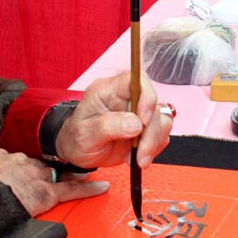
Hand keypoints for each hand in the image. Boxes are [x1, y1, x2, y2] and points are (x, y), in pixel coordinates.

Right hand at [0, 148, 108, 216]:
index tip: (26, 171)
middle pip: (39, 165)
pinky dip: (88, 189)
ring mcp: (35, 177)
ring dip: (72, 174)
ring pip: (58, 173)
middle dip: (49, 170)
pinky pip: (71, 190)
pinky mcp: (46, 193)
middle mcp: (21, 163)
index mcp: (0, 159)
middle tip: (60, 170)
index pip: (17, 161)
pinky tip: (101, 187)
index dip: (24, 168)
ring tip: (86, 172)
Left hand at [54, 72, 172, 168]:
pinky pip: (161, 134)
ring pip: (161, 120)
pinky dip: (153, 149)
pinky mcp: (145, 128)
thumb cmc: (76, 138)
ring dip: (153, 143)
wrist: (77, 154)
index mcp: (108, 90)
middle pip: (153, 104)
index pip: (136, 79)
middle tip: (140, 154)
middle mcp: (125, 98)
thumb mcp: (85, 134)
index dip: (146, 96)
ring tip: (137, 159)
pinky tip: (137, 157)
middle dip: (151, 132)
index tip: (143, 121)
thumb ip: (108, 126)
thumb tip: (136, 123)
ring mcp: (137, 112)